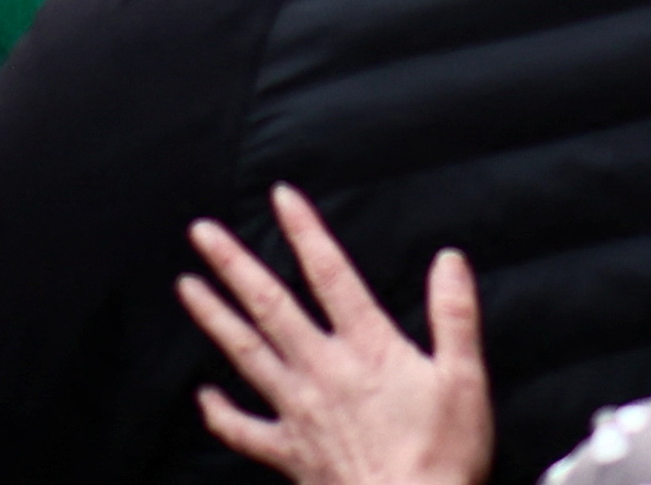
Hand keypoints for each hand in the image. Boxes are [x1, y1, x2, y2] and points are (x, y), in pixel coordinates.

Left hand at [181, 188, 487, 484]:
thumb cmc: (442, 455)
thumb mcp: (464, 378)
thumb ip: (454, 314)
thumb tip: (450, 258)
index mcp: (367, 348)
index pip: (330, 275)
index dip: (305, 232)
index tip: (281, 196)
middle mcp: (323, 371)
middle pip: (271, 307)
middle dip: (234, 265)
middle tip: (201, 232)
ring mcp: (299, 412)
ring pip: (247, 354)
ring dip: (214, 318)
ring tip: (187, 286)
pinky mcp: (289, 452)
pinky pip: (243, 431)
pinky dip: (219, 414)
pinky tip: (202, 397)